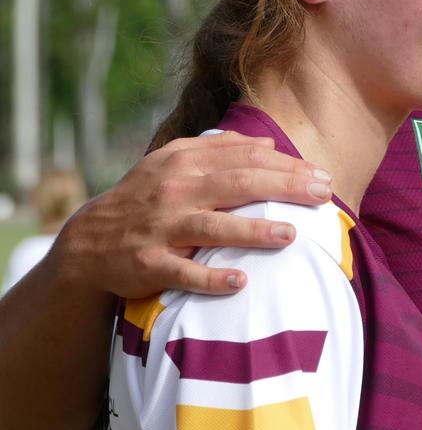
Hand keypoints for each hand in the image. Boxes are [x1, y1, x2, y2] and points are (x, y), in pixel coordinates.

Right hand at [51, 132, 331, 298]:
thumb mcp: (173, 161)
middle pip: (238, 184)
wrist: (90, 241)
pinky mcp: (150, 264)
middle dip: (285, 187)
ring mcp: (162, 228)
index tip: (320, 174)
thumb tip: (269, 145)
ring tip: (290, 234)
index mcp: (184, 162)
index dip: (286, 165)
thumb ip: (219, 150)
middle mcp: (175, 190)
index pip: (244, 158)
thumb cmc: (146, 197)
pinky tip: (240, 284)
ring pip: (213, 228)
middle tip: (323, 194)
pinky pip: (184, 274)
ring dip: (253, 231)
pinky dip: (211, 279)